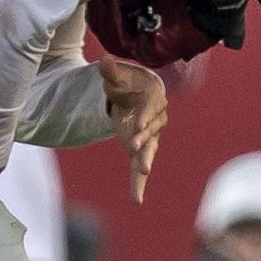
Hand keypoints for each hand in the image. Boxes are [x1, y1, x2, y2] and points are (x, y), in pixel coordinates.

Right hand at [86, 0, 260, 67]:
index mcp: (152, 31)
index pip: (119, 30)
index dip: (104, 14)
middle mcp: (149, 45)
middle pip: (112, 38)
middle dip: (99, 17)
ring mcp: (151, 52)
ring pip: (114, 41)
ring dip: (103, 18)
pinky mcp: (152, 54)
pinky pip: (122, 40)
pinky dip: (112, 20)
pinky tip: (110, 2)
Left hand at [101, 57, 167, 203]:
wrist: (138, 93)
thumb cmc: (128, 82)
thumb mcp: (117, 75)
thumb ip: (110, 70)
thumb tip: (104, 60)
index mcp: (153, 99)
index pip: (150, 109)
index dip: (145, 118)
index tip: (138, 126)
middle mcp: (156, 120)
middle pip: (151, 131)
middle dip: (143, 140)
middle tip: (135, 148)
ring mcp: (150, 136)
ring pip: (149, 150)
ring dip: (144, 161)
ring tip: (144, 172)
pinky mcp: (141, 149)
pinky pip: (140, 168)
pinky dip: (138, 184)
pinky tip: (137, 201)